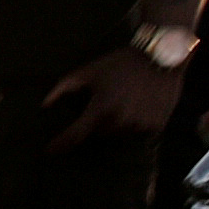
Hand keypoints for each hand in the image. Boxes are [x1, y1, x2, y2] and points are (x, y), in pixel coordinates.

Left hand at [44, 47, 187, 151]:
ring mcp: (140, 126)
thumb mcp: (89, 71)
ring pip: (119, 134)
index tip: (50, 151)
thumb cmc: (121, 63)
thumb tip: (45, 104)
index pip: (76, 134)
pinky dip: (135, 124)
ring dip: (116, 124)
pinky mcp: (156, 127)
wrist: (162, 57)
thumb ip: (64, 87)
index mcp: (101, 109)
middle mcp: (120, 121)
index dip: (61, 144)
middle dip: (97, 122)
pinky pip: (138, 133)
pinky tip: (139, 105)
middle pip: (99, 133)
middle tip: (106, 102)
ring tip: (124, 102)